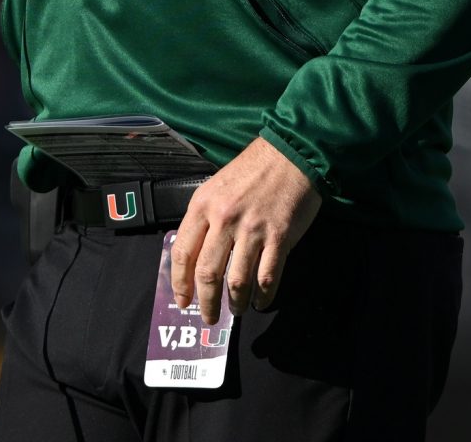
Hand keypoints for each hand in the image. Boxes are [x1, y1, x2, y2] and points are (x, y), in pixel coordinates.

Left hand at [172, 137, 322, 323]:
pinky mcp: (279, 238)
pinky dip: (262, 296)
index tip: (182, 300)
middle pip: (207, 273)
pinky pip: (267, 277)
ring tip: (235, 312)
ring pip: (237, 281)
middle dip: (205, 302)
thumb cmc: (252, 169)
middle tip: (208, 317)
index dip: (180, 283)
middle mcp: (224, 220)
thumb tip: (194, 255)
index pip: (183, 253)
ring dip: (235, 303)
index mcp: (203, 206)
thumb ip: (204, 217)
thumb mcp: (216, 186)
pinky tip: (260, 302)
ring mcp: (253, 231)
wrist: (290, 154)